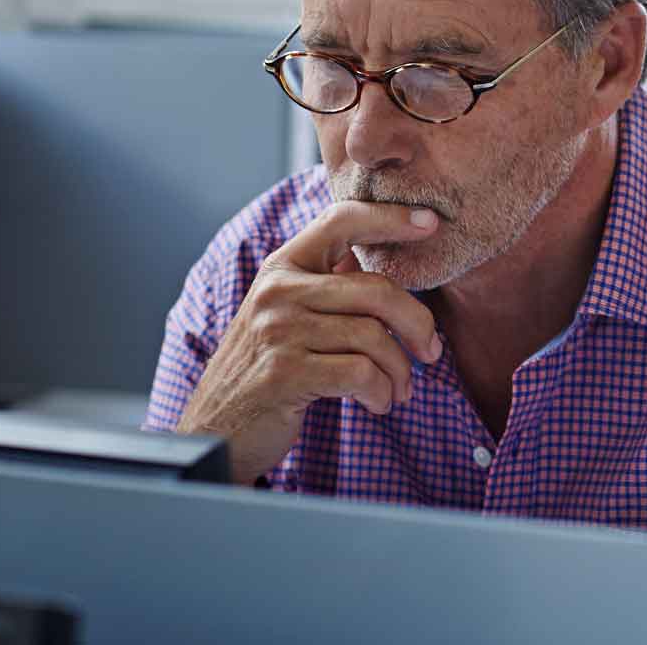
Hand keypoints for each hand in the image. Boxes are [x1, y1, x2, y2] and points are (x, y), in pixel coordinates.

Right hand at [175, 200, 444, 484]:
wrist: (216, 430)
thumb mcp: (288, 313)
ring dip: (399, 370)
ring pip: (374, 336)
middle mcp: (277, 291)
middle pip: (377, 290)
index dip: (389, 217)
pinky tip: (378, 403)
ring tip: (399, 389)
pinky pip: (360, 373)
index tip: (431, 222)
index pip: (340, 220)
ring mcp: (277, 331)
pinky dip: (381, 392)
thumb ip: (328, 280)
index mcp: (282, 267)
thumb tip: (387, 244)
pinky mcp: (283, 373)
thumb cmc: (268, 367)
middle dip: (418, 323)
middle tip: (431, 351)